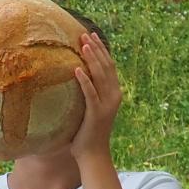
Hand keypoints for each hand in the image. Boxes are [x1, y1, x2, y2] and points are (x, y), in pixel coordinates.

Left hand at [70, 32, 121, 163]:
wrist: (93, 153)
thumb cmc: (87, 132)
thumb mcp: (90, 108)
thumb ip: (88, 93)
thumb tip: (75, 77)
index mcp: (113, 93)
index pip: (108, 66)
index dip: (101, 50)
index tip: (91, 36)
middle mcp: (113, 96)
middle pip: (105, 66)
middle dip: (95, 48)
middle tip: (84, 34)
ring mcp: (106, 104)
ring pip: (100, 76)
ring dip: (91, 58)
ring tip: (82, 45)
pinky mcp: (96, 113)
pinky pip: (90, 93)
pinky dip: (84, 80)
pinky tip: (76, 69)